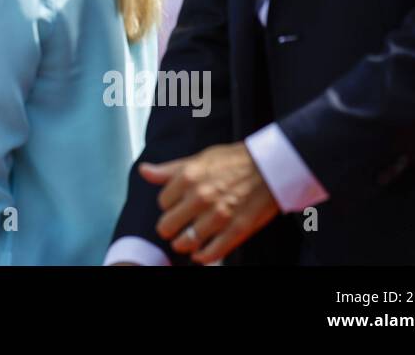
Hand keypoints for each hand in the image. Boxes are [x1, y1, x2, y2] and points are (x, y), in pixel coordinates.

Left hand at [140, 141, 279, 263]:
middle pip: (168, 225)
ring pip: (187, 241)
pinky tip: (200, 254)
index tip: (175, 206)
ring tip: (185, 241)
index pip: (162, 202)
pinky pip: (213, 251)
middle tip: (174, 228)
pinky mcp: (237, 229)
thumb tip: (144, 171)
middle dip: (169, 228)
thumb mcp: (198, 158)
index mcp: (188, 177)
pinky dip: (203, 256)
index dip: (168, 205)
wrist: (269, 166)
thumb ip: (169, 170)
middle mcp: (200, 197)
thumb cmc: (234, 161)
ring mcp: (218, 215)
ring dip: (184, 244)